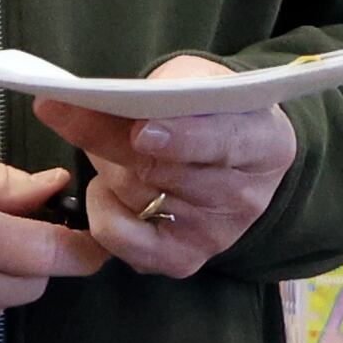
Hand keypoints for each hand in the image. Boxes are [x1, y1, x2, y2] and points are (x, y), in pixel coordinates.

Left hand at [34, 56, 298, 278]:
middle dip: (112, 137)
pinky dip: (101, 207)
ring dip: (106, 165)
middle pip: (165, 170)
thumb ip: (170, 88)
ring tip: (109, 146)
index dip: (182, 138)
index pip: (224, 142)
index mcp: (267, 144)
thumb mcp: (201, 81)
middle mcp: (247, 197)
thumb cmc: (210, 110)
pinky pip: (120, 235)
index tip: (141, 131)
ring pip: (136, 194)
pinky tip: (106, 187)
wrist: (231, 158)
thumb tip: (104, 99)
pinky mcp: (181, 260)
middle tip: (74, 107)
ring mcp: (214, 235)